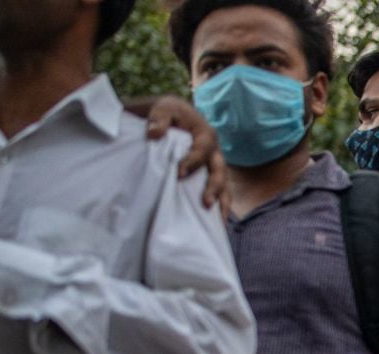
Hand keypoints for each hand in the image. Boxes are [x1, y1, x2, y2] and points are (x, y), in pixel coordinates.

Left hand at [141, 96, 228, 212]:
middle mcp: (214, 151)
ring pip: (223, 184)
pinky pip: (219, 190)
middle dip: (214, 188)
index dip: (193, 162)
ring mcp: (213, 165)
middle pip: (219, 171)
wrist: (173, 117)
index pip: (202, 150)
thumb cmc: (169, 113)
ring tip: (220, 221)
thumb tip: (154, 134)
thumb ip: (159, 118)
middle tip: (206, 203)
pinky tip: (217, 222)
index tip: (179, 173)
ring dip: (222, 201)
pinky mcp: (209, 175)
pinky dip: (219, 205)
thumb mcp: (163, 108)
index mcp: (206, 134)